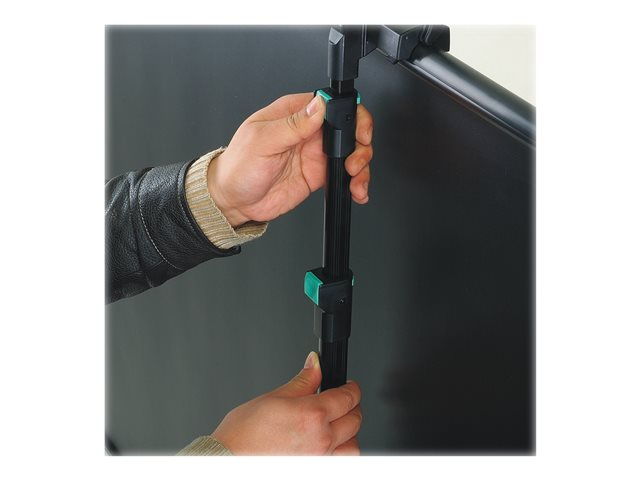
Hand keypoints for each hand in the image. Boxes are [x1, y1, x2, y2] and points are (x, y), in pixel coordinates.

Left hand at [207, 92, 373, 226]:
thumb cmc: (239, 167)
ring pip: (352, 151)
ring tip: (355, 179)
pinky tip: (356, 190)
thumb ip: (292, 124)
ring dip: (361, 165)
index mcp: (294, 113)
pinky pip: (345, 175)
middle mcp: (308, 131)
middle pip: (349, 127)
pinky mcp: (319, 174)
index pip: (332, 103)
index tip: (357, 131)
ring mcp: (315, 153)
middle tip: (355, 160)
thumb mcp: (262, 141)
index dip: (352, 114)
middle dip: (361, 143)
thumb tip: (318, 106)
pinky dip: (356, 182)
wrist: (235, 201)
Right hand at [212, 351, 362, 454]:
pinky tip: (329, 444)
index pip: (348, 397)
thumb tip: (315, 364)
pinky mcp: (316, 470)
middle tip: (341, 400)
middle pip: (354, 420)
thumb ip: (303, 381)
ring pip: (352, 444)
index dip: (351, 388)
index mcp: (312, 415)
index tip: (349, 385)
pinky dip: (341, 452)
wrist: (229, 459)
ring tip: (336, 424)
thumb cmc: (244, 434)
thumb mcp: (274, 397)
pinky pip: (341, 462)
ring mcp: (320, 459)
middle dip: (351, 406)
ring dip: (349, 432)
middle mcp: (321, 439)